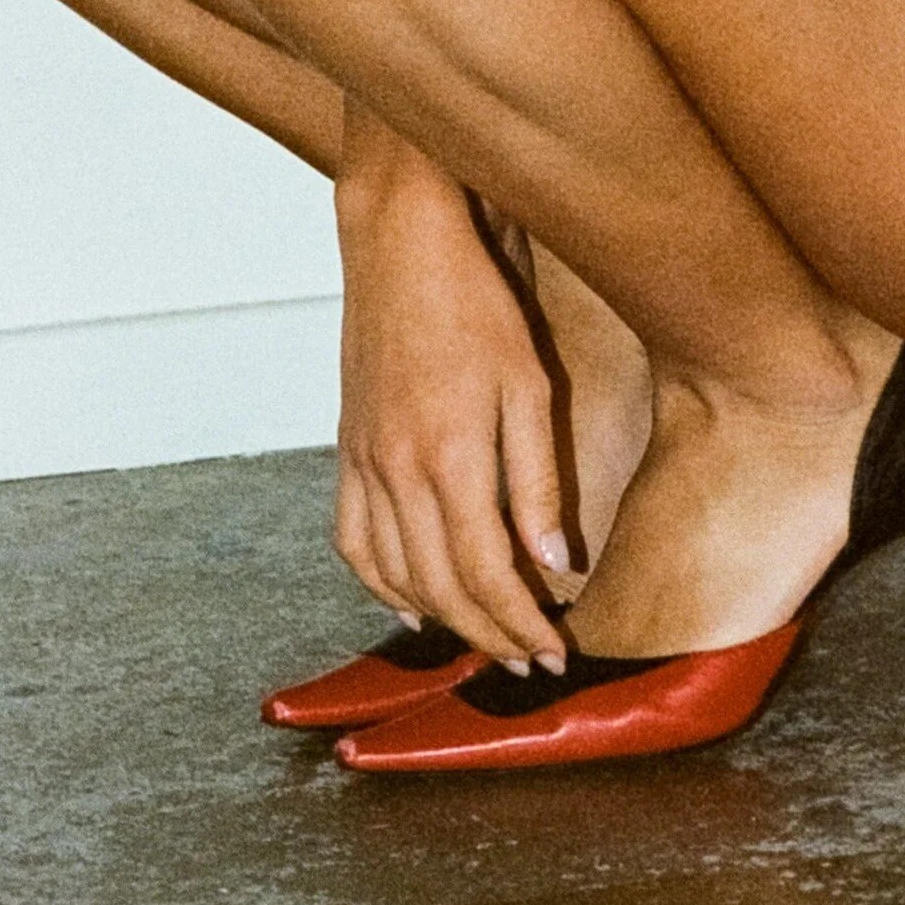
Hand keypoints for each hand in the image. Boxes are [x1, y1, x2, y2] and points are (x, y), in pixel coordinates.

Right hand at [333, 119, 571, 670]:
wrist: (400, 245)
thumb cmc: (475, 302)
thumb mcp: (529, 384)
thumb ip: (539, 481)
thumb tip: (556, 563)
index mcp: (450, 460)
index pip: (488, 575)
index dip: (522, 624)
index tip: (555, 651)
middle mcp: (398, 473)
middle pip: (441, 589)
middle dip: (488, 635)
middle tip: (527, 659)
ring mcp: (364, 464)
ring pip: (393, 576)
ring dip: (439, 621)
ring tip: (481, 639)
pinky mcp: (348, 450)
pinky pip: (353, 541)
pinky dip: (380, 584)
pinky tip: (409, 601)